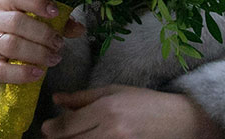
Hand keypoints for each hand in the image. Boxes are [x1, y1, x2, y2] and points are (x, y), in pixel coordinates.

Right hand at [0, 0, 84, 91]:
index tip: (55, 13)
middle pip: (17, 22)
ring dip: (38, 53)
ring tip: (54, 58)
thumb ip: (59, 22)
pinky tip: (38, 73)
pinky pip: (4, 70)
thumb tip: (80, 28)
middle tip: (59, 43)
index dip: (37, 2)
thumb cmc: (22, 33)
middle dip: (43, 34)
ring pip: (12, 45)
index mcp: (5, 2)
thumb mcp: (38, 21)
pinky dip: (23, 72)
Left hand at [41, 85, 224, 138]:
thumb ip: (82, 97)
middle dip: (59, 138)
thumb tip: (57, 99)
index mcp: (106, 110)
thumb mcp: (112, 92)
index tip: (45, 127)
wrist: (179, 121)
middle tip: (53, 134)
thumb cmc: (144, 102)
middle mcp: (111, 131)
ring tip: (71, 136)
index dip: (53, 128)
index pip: (69, 125)